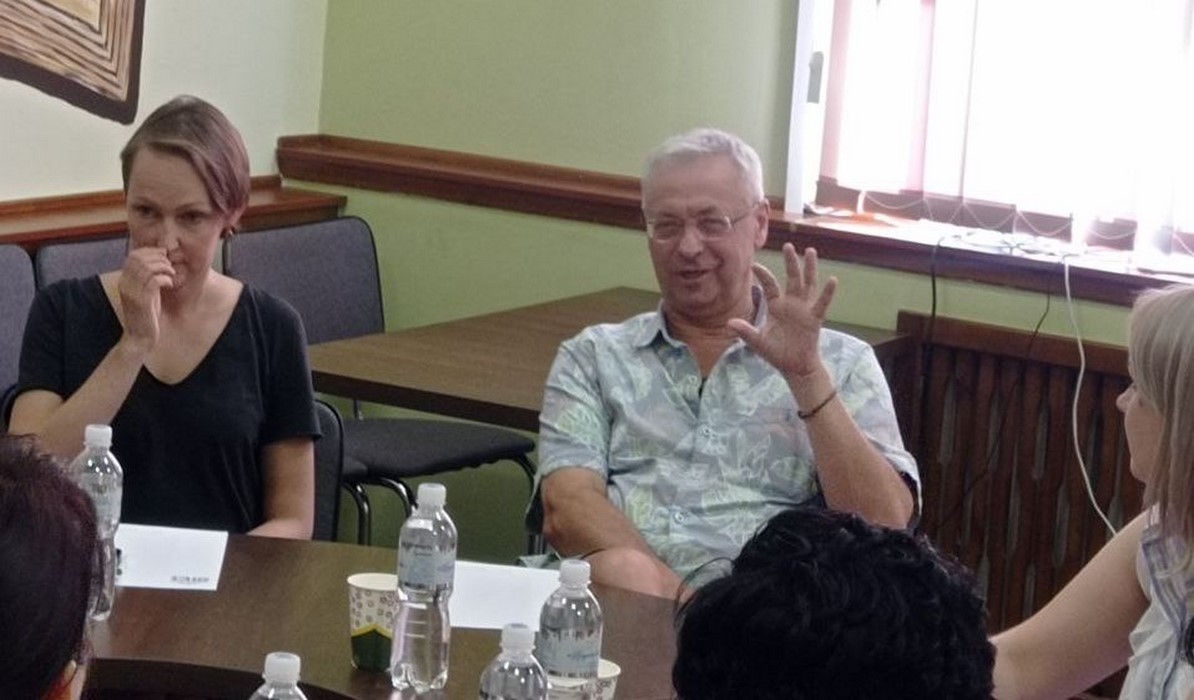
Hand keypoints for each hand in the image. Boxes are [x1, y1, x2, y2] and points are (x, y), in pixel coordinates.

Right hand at [117, 246, 174, 351]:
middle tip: (170, 267)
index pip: (134, 255)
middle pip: (140, 258)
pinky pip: (154, 281)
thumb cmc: (146, 314)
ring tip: (171, 275)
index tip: (164, 258)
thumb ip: (148, 277)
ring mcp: (132, 292)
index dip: (151, 252)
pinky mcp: (142, 301)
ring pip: (148, 267)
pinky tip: (170, 284)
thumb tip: (161, 259)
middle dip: (159, 258)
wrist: (140, 338)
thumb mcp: (146, 292)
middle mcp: (125, 283)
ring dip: (164, 267)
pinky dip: (165, 279)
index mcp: (124, 279)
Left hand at [727, 243, 835, 378]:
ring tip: (810, 251)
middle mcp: (791, 304)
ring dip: (809, 268)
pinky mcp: (815, 318)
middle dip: (790, 262)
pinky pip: (822, 303)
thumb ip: (745, 331)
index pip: (770, 286)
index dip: (763, 275)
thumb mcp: (758, 341)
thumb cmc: (777, 353)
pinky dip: (828, 292)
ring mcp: (804, 309)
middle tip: (788, 245)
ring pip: (808, 284)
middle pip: (791, 278)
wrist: (794, 367)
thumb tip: (729, 322)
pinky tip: (832, 279)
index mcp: (776, 306)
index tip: (754, 265)